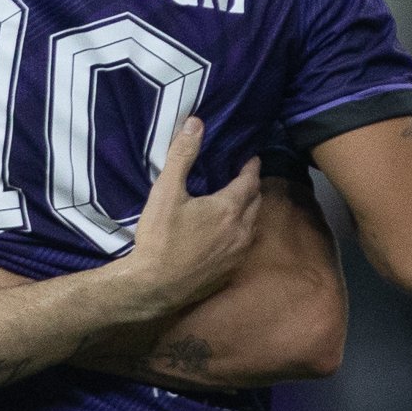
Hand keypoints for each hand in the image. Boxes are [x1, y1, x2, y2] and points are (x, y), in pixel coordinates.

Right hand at [114, 117, 258, 317]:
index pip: (250, 180)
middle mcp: (241, 230)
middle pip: (256, 202)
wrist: (155, 287)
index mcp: (229, 208)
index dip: (251, 167)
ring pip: (253, 225)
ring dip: (249, 211)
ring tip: (238, 202)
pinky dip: (241, 233)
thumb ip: (182, 156)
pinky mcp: (230, 271)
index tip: (251, 158)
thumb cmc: (160, 238)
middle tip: (244, 177)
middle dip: (252, 187)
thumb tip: (195, 123)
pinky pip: (244, 246)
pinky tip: (228, 234)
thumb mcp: (166, 192)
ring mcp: (238, 253)